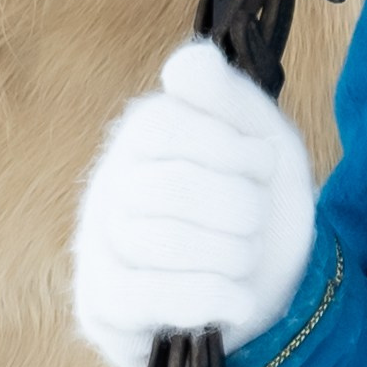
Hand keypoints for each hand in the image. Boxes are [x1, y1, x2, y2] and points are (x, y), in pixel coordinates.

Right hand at [72, 39, 317, 366]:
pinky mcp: (102, 305)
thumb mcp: (255, 129)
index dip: (228, 147)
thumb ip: (223, 91)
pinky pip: (141, 298)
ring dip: (226, 252)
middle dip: (235, 205)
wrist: (268, 272)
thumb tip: (186, 61)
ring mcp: (98, 245)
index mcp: (143, 131)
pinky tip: (240, 301)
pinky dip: (203, 298)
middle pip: (166, 188)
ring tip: (249, 253)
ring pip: (156, 243)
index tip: (266, 162)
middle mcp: (109, 183)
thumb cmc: (256, 188)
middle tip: (258, 215)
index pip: (165, 126)